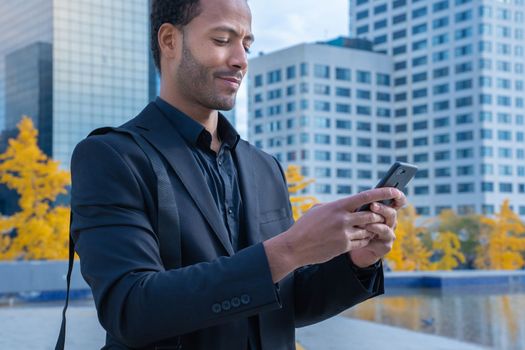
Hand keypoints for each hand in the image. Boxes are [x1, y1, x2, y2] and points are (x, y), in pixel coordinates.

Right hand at [263, 187, 403, 281]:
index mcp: (338, 206)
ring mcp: (344, 234)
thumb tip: (350, 204)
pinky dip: (363, 240)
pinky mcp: (344, 246)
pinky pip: (362, 242)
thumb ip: (337, 206)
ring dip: (370, 229)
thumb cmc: (305, 226)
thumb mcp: (319, 210)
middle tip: (381, 215)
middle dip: (378, 215)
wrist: (295, 247)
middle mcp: (343, 219)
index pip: (366, 196)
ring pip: (368, 230)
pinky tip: (357, 238)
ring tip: (364, 227)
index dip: (383, 193)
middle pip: (371, 215)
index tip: (395, 191)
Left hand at [350, 190, 406, 267]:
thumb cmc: (357, 225)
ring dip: (374, 225)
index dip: (399, 196)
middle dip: (382, 209)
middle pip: (392, 213)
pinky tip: (362, 235)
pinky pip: (380, 242)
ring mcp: (389, 235)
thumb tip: (362, 198)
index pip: (398, 202)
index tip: (395, 192)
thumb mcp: (359, 213)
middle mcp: (390, 222)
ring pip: (385, 228)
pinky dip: (370, 237)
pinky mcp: (385, 247)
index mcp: (386, 211)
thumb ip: (364, 206)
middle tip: (372, 206)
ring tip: (363, 223)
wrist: (355, 246)